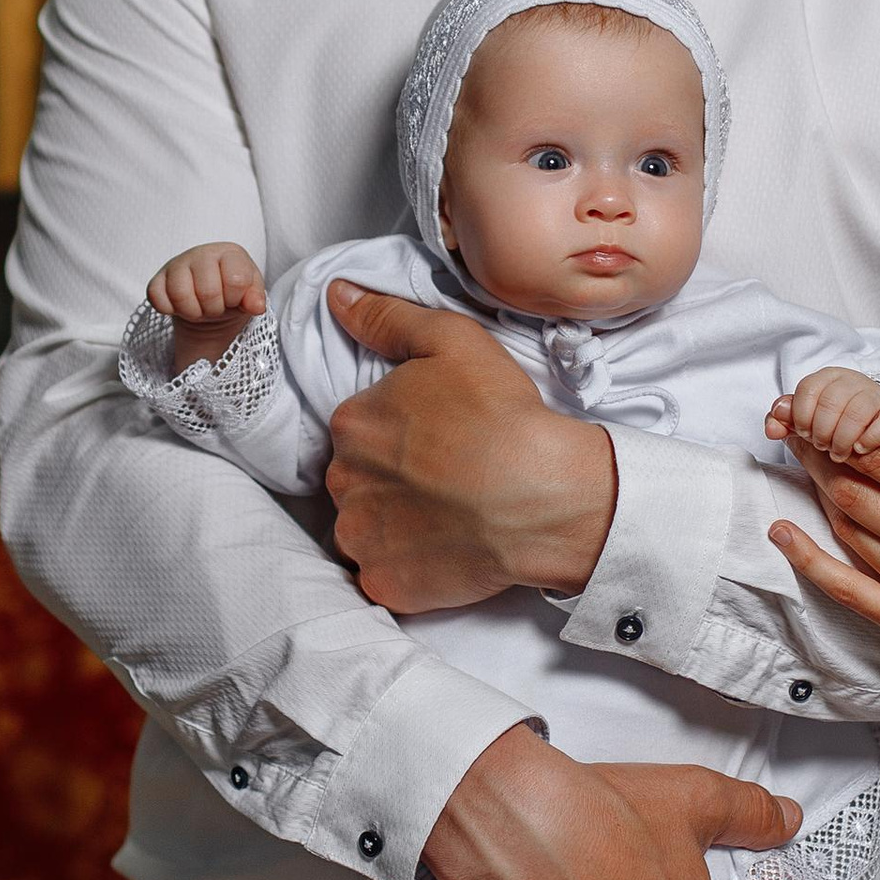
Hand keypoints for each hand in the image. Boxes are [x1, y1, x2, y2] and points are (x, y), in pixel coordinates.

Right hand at [149, 242, 266, 367]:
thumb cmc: (232, 293)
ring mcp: (176, 265)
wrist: (209, 300)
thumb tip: (256, 307)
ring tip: (200, 308)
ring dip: (193, 312)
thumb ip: (256, 298)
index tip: (234, 298)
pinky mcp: (156, 280)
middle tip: (215, 307)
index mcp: (230, 253)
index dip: (235, 298)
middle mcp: (202, 253)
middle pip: (207, 292)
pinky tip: (180, 307)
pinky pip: (158, 300)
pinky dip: (170, 311)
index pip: (236, 281)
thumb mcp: (250, 295)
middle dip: (214, 309)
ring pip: (180, 295)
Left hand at [325, 280, 617, 610]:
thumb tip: (336, 295)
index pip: (359, 426)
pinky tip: (444, 548)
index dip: (399, 430)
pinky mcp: (385, 583)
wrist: (543, 496)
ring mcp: (361, 538)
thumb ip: (386, 317)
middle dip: (391, 476)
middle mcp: (342, 481)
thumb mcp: (451, 341)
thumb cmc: (501, 416)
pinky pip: (384, 574)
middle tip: (446, 476)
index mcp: (351, 423)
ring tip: (447, 515)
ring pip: (365, 527)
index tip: (437, 437)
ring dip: (394, 522)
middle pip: (357, 477)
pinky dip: (406, 565)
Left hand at [766, 369, 879, 463]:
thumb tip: (775, 418)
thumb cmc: (832, 425)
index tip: (804, 433)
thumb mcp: (805, 421)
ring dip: (842, 439)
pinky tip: (859, 449)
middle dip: (821, 431)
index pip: (807, 388)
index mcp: (828, 377)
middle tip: (822, 446)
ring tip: (838, 453)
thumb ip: (784, 420)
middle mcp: (853, 381)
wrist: (869, 429)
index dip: (802, 416)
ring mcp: (877, 396)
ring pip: (855, 413)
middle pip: (830, 402)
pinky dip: (868, 440)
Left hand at [769, 399, 879, 701]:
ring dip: (817, 492)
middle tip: (794, 428)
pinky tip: (783, 532)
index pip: (878, 452)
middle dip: (816, 453)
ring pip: (847, 529)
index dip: (836, 426)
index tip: (816, 408)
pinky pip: (847, 590)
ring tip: (802, 461)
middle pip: (852, 489)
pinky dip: (808, 559)